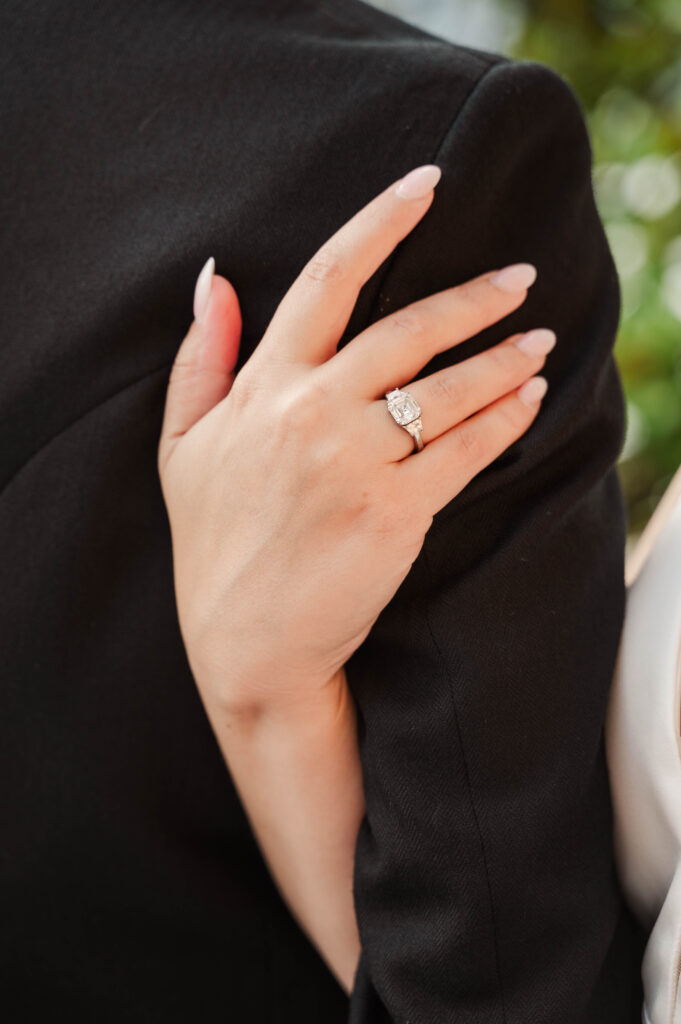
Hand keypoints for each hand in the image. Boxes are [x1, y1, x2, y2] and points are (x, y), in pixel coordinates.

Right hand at [157, 164, 555, 715]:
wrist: (247, 643)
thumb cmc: (214, 545)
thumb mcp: (182, 446)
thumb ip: (201, 359)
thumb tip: (212, 278)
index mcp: (264, 389)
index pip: (327, 278)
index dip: (382, 222)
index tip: (428, 183)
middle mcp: (312, 414)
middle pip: (408, 329)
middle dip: (475, 297)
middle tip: (521, 278)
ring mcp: (356, 464)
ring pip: (447, 390)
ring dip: (504, 359)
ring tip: (541, 342)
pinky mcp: (397, 514)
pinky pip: (464, 452)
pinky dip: (504, 421)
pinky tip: (529, 401)